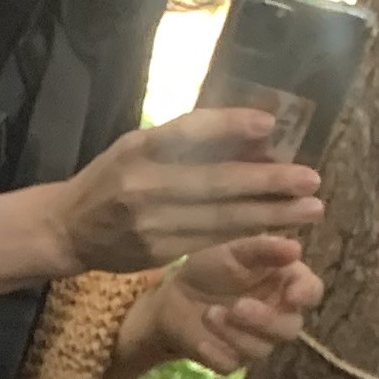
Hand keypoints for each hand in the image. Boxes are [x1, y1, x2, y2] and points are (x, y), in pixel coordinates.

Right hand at [52, 110, 323, 274]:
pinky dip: (246, 234)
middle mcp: (142, 186)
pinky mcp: (155, 253)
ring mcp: (149, 224)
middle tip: (311, 180)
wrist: (68, 229)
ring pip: (220, 219)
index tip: (271, 126)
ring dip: (270, 215)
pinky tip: (277, 229)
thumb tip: (252, 132)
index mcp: (137, 148)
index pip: (188, 132)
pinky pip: (209, 241)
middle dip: (269, 183)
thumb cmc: (111, 178)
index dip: (231, 127)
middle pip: (215, 183)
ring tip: (309, 209)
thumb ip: (186, 139)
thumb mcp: (138, 145)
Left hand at [118, 233, 322, 378]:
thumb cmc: (212, 268)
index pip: (311, 292)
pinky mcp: (231, 360)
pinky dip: (216, 354)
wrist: (173, 296)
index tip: (293, 294)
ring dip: (234, 333)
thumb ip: (264, 249)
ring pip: (261, 349)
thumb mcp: (235, 251)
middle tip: (237, 306)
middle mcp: (278, 315)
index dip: (305, 294)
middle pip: (290, 329)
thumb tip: (295, 249)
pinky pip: (232, 365)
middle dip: (265, 320)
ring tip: (209, 313)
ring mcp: (256, 341)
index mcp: (286, 284)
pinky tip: (202, 342)